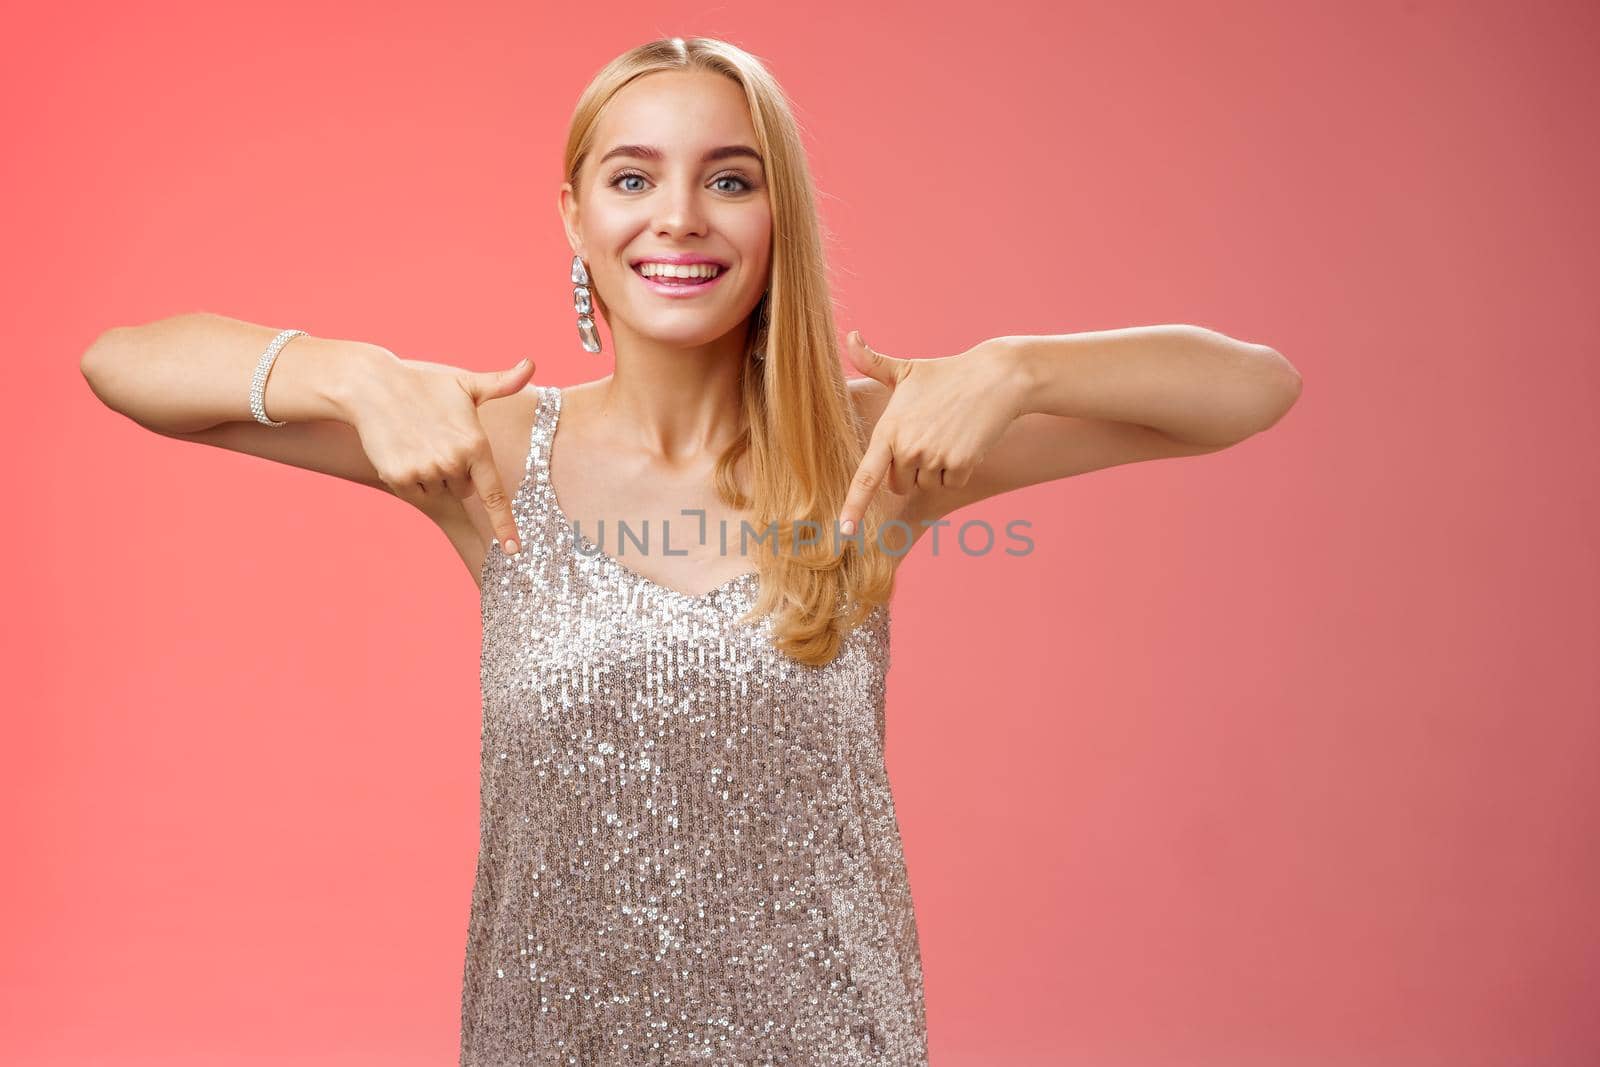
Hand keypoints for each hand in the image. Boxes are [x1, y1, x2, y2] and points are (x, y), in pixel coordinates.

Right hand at [347, 353, 537, 553]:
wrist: (373, 386)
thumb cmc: (425, 386)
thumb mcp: (465, 384)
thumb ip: (502, 383)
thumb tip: (530, 364)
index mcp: (475, 445)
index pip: (494, 495)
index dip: (505, 525)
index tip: (514, 551)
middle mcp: (452, 462)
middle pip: (464, 489)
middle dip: (456, 471)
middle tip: (438, 440)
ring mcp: (424, 472)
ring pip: (439, 491)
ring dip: (433, 475)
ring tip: (419, 442)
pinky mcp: (399, 478)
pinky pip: (415, 492)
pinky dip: (411, 478)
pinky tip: (403, 451)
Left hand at [837, 332, 1023, 534]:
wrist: (995, 378)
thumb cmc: (946, 374)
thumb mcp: (906, 368)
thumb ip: (872, 362)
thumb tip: (850, 336)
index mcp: (888, 430)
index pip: (865, 477)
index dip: (853, 506)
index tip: (844, 531)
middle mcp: (907, 448)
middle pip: (898, 484)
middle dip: (909, 470)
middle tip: (927, 438)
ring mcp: (934, 458)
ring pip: (927, 485)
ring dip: (937, 469)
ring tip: (948, 434)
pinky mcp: (960, 465)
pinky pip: (951, 484)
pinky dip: (959, 470)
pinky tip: (965, 442)